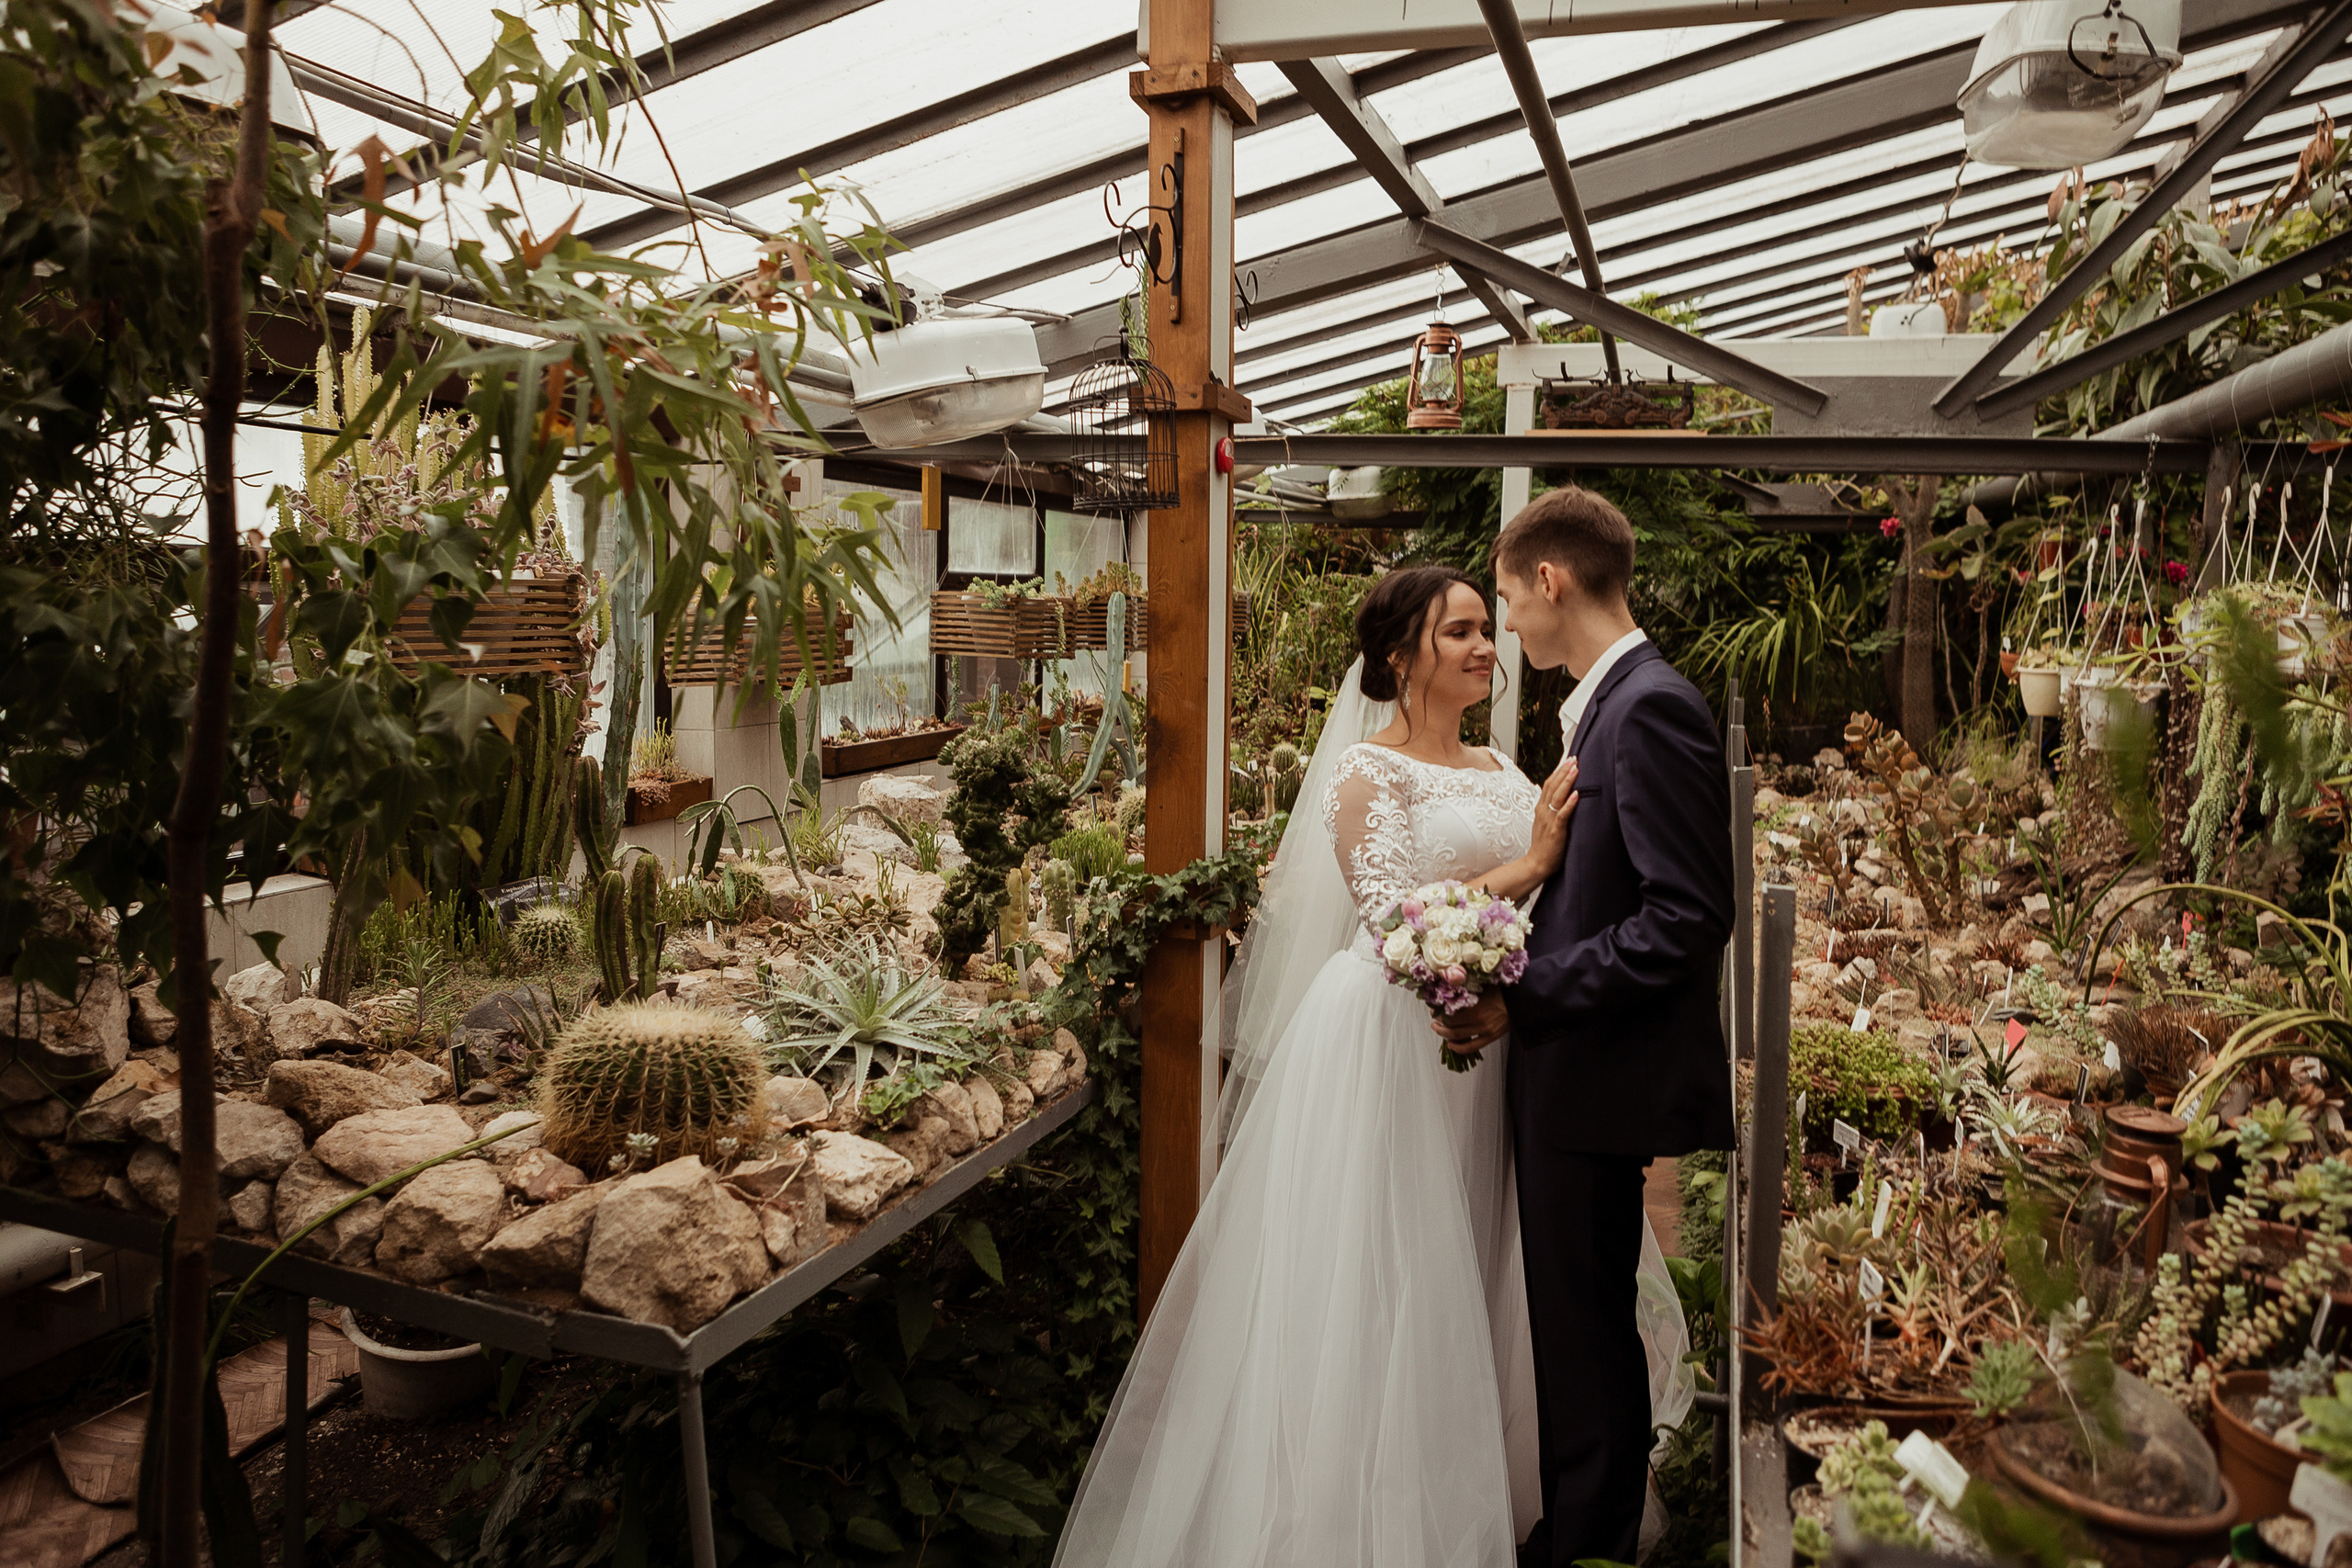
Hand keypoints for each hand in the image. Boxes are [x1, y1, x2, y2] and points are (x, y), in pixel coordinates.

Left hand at [1433, 990, 1507, 1054]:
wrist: (1522, 1002)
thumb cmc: (1504, 991)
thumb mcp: (1484, 985)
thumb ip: (1468, 987)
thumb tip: (1450, 985)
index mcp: (1476, 1007)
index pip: (1449, 1012)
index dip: (1438, 1012)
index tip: (1433, 1008)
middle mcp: (1479, 1021)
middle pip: (1451, 1026)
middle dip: (1438, 1023)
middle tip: (1434, 1020)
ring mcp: (1485, 1031)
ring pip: (1458, 1037)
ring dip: (1444, 1034)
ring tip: (1438, 1029)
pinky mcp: (1490, 1037)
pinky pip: (1471, 1047)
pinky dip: (1458, 1048)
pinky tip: (1451, 1045)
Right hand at [1524, 756, 1579, 878]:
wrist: (1536, 863)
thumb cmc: (1544, 845)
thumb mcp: (1546, 823)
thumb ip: (1553, 810)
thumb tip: (1564, 797)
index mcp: (1541, 808)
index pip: (1549, 784)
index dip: (1558, 771)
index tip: (1568, 760)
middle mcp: (1543, 811)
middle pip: (1552, 786)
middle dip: (1563, 771)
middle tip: (1573, 758)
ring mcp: (1548, 820)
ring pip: (1557, 796)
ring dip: (1567, 781)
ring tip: (1575, 769)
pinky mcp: (1555, 831)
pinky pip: (1562, 815)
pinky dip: (1569, 804)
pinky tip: (1576, 794)